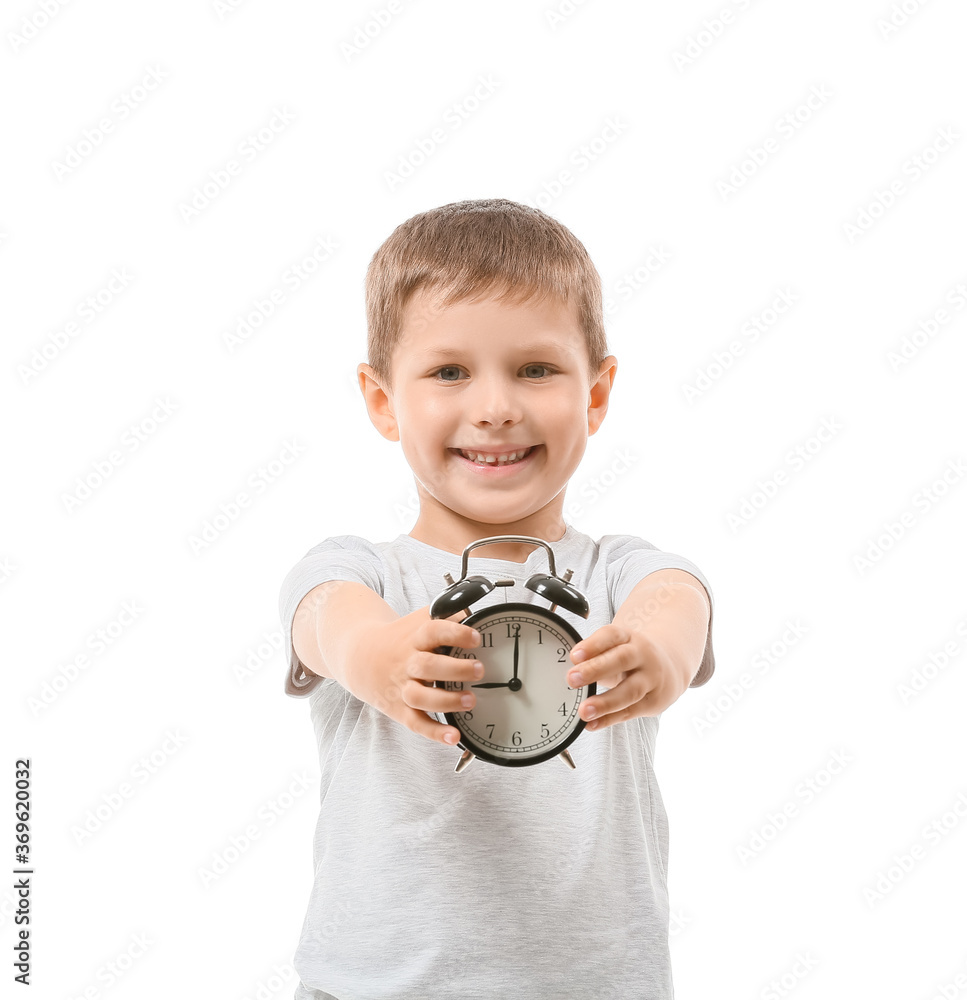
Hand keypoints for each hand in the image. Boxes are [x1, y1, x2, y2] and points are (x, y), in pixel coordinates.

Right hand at [345, 606, 483, 745]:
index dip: (455, 634)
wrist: (360, 658)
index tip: (475, 637)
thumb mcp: (418, 622)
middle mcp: (407, 663)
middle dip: (456, 669)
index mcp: (414, 638)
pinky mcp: (400, 710)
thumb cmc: (400, 639)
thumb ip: (446, 616)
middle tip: (479, 670)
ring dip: (447, 701)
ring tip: (470, 700)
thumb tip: (473, 613)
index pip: (433, 631)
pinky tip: (454, 736)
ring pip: (421, 697)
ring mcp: (402, 688)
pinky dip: (435, 732)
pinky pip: (416, 723)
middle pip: (428, 666)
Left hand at [566, 624, 684, 729]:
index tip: (574, 656)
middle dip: (595, 670)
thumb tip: (569, 669)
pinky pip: (630, 712)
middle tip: (571, 679)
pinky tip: (592, 724)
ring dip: (605, 703)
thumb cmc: (632, 656)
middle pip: (621, 660)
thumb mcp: (617, 646)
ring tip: (584, 711)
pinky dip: (609, 719)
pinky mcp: (653, 701)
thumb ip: (595, 654)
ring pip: (629, 691)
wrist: (670, 666)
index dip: (592, 645)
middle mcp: (642, 655)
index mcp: (628, 637)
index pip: (611, 636)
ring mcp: (651, 679)